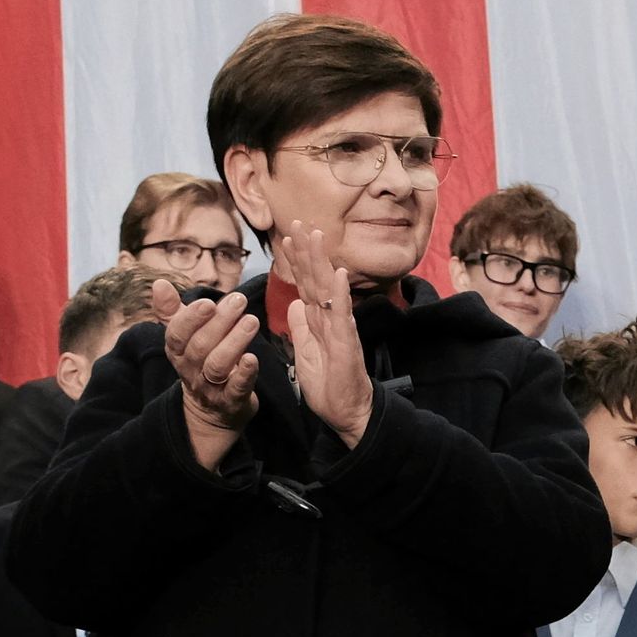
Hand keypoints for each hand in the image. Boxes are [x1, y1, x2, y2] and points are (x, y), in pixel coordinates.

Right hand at [162, 287, 261, 463]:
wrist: (211, 412)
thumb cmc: (200, 363)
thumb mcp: (184, 338)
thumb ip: (172, 311)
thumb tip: (159, 283)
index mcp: (177, 352)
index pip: (176, 335)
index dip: (191, 319)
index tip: (208, 302)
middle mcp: (190, 371)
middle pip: (200, 347)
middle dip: (220, 322)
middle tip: (239, 301)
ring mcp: (210, 388)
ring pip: (217, 366)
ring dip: (234, 342)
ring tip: (251, 321)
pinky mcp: (232, 402)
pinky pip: (236, 389)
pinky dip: (245, 373)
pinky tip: (253, 358)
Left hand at [276, 221, 372, 446]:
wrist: (348, 413)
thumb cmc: (329, 386)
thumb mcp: (306, 353)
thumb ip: (301, 327)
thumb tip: (294, 302)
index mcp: (318, 322)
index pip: (305, 285)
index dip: (297, 261)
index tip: (288, 237)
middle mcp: (330, 319)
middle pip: (315, 279)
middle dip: (307, 251)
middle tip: (299, 223)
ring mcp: (340, 329)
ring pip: (328, 290)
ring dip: (322, 262)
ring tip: (317, 236)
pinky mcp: (347, 344)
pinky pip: (343, 315)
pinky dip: (340, 294)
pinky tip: (339, 273)